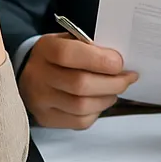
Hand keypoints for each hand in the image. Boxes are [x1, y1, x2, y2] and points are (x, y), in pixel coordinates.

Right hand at [19, 32, 137, 128]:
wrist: (33, 72)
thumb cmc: (59, 56)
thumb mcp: (71, 40)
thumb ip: (92, 48)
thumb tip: (120, 63)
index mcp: (46, 49)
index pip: (69, 55)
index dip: (100, 60)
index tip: (119, 63)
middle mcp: (39, 76)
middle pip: (80, 84)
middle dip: (112, 83)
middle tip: (127, 78)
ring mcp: (41, 100)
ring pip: (82, 106)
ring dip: (107, 98)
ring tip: (114, 90)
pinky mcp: (47, 118)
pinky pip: (80, 121)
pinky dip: (96, 112)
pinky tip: (99, 101)